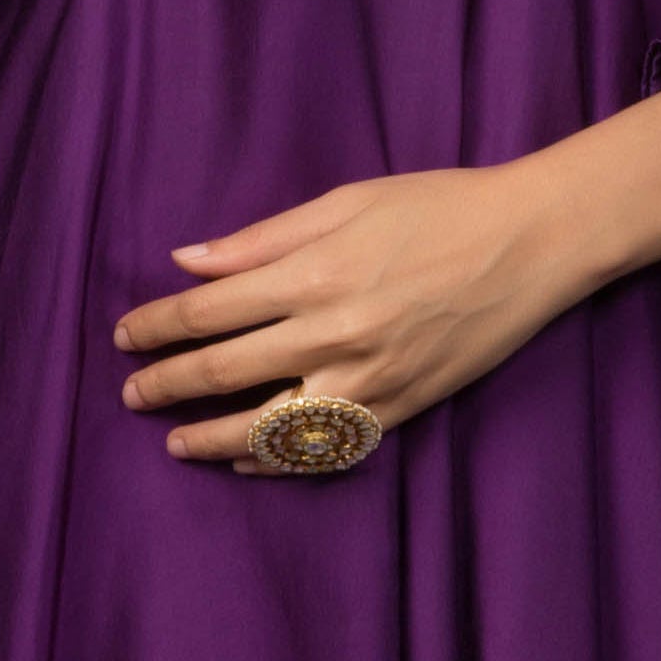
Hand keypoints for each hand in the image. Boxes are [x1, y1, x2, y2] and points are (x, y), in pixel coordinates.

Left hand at [114, 82, 660, 466]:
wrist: (534, 241)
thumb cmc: (440, 206)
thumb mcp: (347, 202)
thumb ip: (262, 238)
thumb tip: (188, 261)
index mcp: (315, 274)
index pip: (208, 311)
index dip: (158, 327)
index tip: (126, 335)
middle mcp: (336, 333)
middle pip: (225, 370)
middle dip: (167, 384)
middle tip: (132, 393)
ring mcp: (371, 379)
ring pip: (271, 426)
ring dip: (213, 438)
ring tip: (177, 443)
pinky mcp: (404, 407)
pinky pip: (328, 447)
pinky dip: (281, 458)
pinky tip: (248, 459)